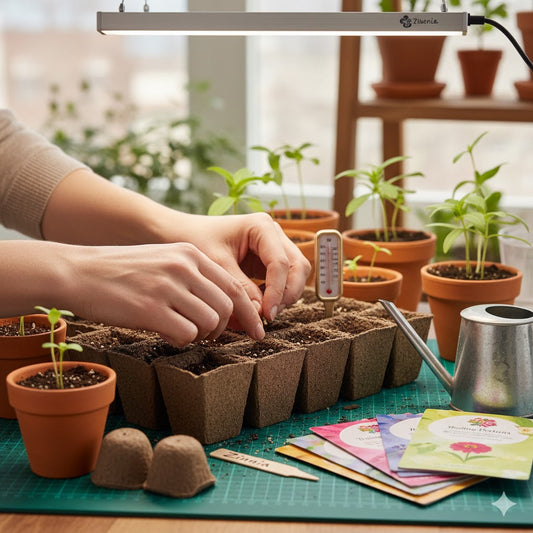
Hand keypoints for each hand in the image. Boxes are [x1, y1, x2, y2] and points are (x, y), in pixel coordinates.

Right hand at [62, 242, 266, 345]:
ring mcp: (167, 286)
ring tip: (181, 331)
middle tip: (207, 335)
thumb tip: (221, 309)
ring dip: (200, 335)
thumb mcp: (163, 260)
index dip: (248, 311)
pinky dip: (181, 340)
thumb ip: (193, 278)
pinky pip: (186, 334)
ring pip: (210, 322)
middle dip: (223, 328)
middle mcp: (183, 267)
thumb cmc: (121, 271)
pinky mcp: (150, 308)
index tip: (255, 330)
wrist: (78, 271)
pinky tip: (165, 333)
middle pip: (226, 307)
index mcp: (190, 254)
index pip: (233, 286)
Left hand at [173, 213, 310, 320]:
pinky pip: (283, 280)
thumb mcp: (216, 264)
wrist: (181, 233)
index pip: (281, 263)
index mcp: (262, 226)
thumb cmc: (195, 240)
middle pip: (298, 267)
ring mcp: (274, 247)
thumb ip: (240, 288)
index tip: (266, 314)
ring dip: (284, 297)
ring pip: (295, 275)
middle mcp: (273, 234)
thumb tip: (260, 313)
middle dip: (287, 294)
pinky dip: (276, 296)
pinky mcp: (268, 261)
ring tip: (262, 314)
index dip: (277, 291)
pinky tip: (258, 307)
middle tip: (269, 316)